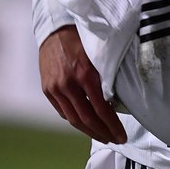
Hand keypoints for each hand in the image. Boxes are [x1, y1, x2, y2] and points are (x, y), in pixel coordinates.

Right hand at [38, 25, 126, 143]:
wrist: (56, 28)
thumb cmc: (83, 38)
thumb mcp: (100, 54)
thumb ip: (107, 76)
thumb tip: (120, 99)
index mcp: (85, 75)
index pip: (102, 109)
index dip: (112, 126)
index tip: (122, 136)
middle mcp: (68, 84)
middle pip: (87, 119)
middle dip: (103, 133)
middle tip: (116, 140)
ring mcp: (55, 88)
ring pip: (73, 119)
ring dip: (89, 131)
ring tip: (103, 137)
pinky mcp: (47, 90)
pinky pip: (63, 112)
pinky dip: (75, 120)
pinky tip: (86, 124)